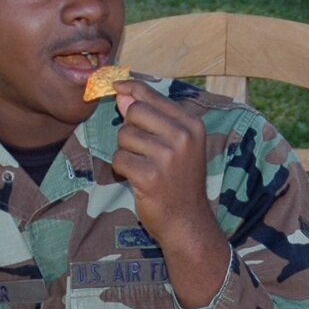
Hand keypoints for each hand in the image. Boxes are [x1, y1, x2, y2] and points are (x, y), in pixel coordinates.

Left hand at [112, 83, 232, 307]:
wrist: (187, 221)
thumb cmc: (180, 181)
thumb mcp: (176, 144)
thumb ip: (151, 116)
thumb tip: (122, 93)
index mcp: (192, 124)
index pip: (152, 96)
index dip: (130, 90)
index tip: (116, 86)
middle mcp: (183, 137)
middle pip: (134, 112)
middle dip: (129, 129)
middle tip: (142, 151)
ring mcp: (168, 156)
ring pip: (124, 136)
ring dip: (126, 152)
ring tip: (143, 167)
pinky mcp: (150, 175)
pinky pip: (119, 158)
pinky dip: (122, 169)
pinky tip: (137, 178)